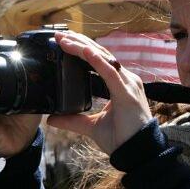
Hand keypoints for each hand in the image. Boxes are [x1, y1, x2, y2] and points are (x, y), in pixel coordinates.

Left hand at [44, 31, 152, 155]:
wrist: (138, 153)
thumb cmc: (121, 138)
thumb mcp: (91, 127)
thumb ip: (73, 121)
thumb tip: (51, 119)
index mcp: (119, 84)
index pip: (99, 60)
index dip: (82, 49)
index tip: (63, 42)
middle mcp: (125, 79)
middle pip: (100, 54)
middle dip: (79, 43)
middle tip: (59, 35)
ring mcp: (128, 84)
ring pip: (104, 59)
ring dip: (84, 48)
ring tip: (67, 40)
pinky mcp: (126, 93)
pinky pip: (110, 73)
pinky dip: (97, 61)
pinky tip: (86, 52)